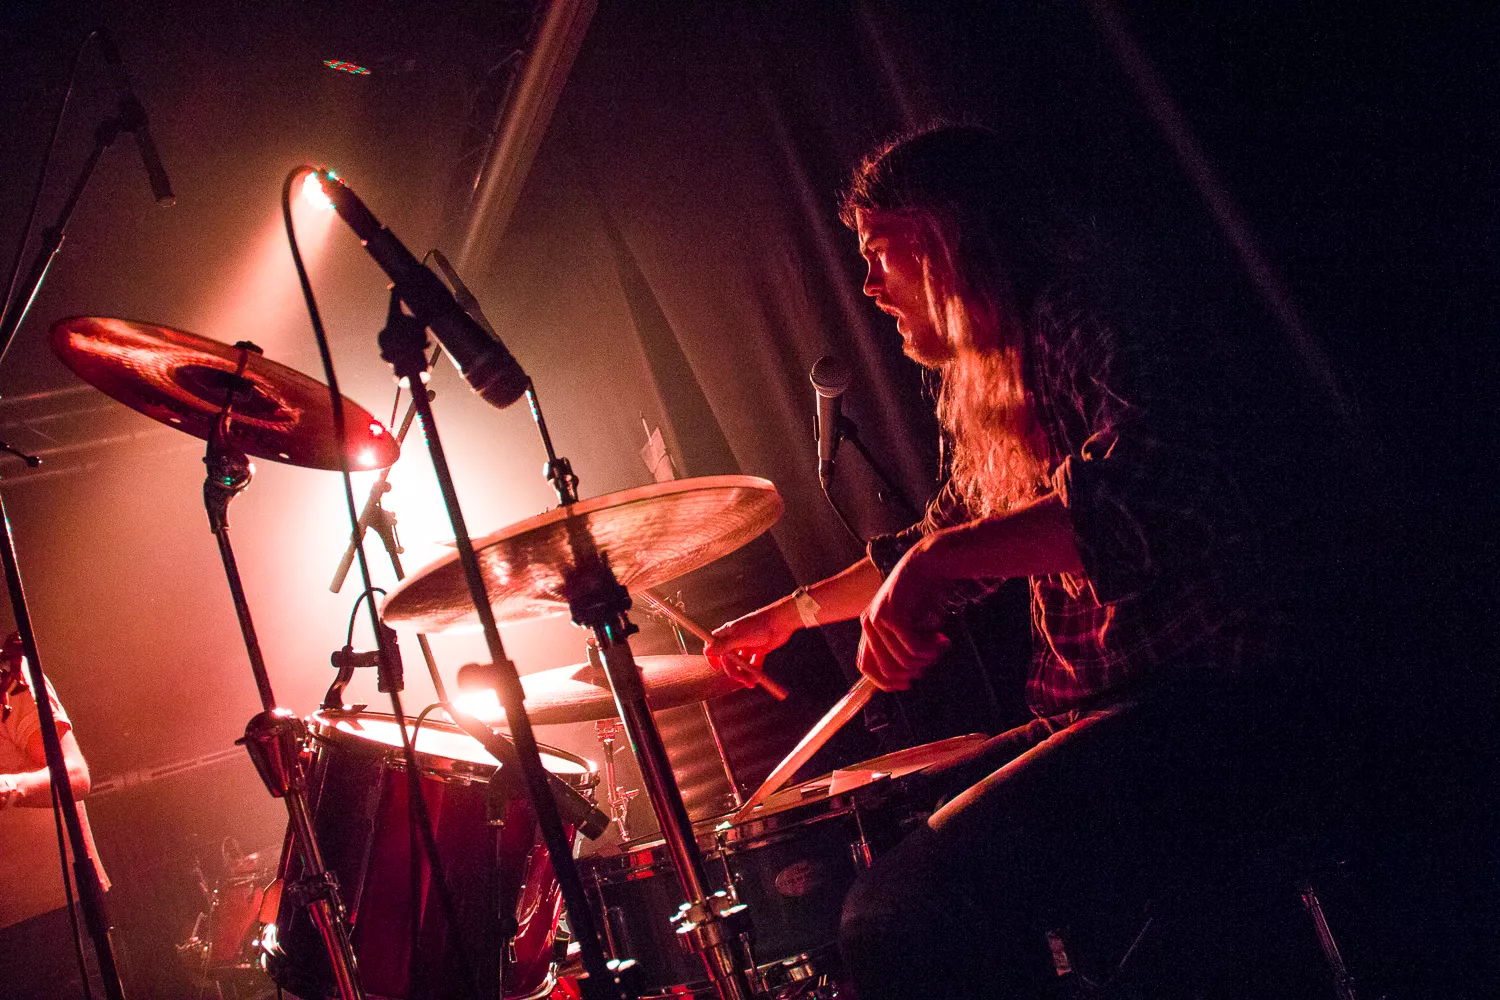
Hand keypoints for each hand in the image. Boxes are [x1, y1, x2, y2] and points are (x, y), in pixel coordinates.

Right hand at [704, 601, 798, 688]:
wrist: (781, 622)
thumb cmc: (759, 625)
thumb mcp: (739, 637)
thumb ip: (723, 645)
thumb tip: (707, 651)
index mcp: (728, 633)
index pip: (713, 645)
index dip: (712, 657)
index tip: (716, 668)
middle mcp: (735, 640)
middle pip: (729, 660)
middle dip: (734, 671)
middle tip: (741, 679)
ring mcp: (747, 645)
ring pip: (741, 664)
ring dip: (745, 674)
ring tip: (751, 682)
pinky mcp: (758, 650)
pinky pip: (753, 664)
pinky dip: (755, 671)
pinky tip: (758, 677)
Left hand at [857, 535, 951, 691]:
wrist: (928, 564)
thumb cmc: (922, 595)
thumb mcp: (909, 624)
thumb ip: (903, 645)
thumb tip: (909, 675)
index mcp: (869, 628)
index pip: (865, 666)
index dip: (884, 682)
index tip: (907, 685)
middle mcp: (868, 624)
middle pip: (884, 669)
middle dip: (911, 672)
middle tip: (930, 662)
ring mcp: (877, 618)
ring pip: (902, 660)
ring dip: (926, 659)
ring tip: (940, 646)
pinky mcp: (892, 614)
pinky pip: (912, 647)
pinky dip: (930, 649)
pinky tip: (942, 638)